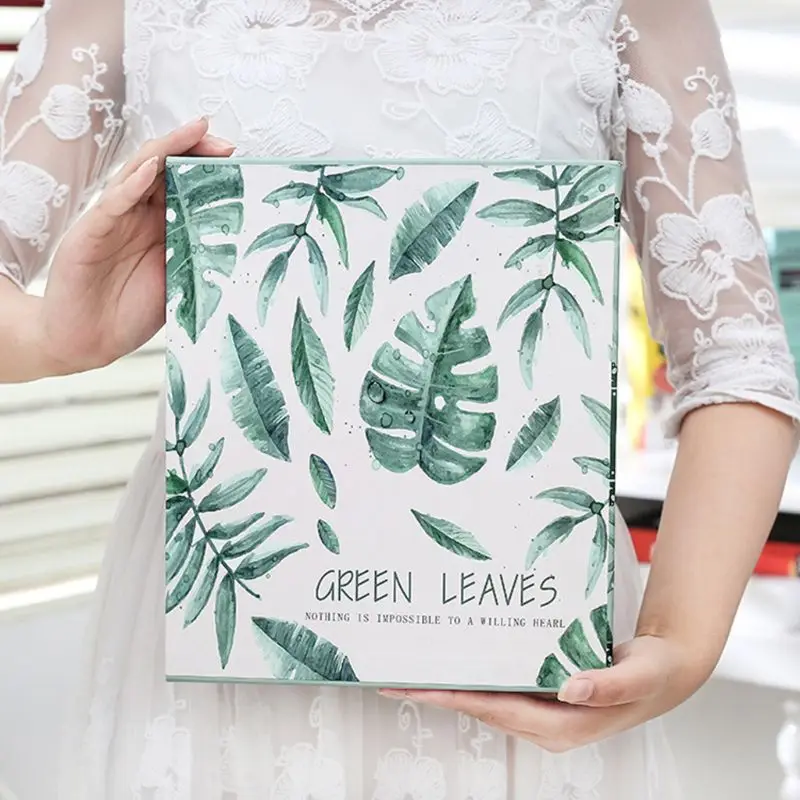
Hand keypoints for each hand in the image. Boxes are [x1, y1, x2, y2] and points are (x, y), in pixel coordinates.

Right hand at [35, 117, 233, 374]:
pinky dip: (132, 183)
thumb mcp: (179, 283)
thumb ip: (201, 261)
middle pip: (164, 169)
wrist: (89, 341)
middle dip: (194, 150)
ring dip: (167, 152)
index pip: (184, 184)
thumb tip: (247, 252)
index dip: (208, 168)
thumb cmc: (131, 313)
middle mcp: (136, 215)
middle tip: (225, 143)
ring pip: (139, 173)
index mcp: (159, 226)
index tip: (238, 159)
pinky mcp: (89, 233)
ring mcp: (112, 220)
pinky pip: (112, 203)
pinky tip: (153, 168)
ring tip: (194, 134)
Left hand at [379, 633, 709, 751]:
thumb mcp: (638, 676)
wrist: (667, 672)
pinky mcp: (545, 698)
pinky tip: (460, 664)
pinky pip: (502, 689)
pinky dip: (476, 678)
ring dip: (452, 687)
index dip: (454, 698)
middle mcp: (547, 723)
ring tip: (416, 671)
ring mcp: (544, 713)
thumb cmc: (653, 674)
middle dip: (439, 694)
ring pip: (487, 700)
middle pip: (481, 707)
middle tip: (396, 677)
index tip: (418, 688)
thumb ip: (608, 684)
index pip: (495, 710)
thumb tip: (569, 688)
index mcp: (563, 725)